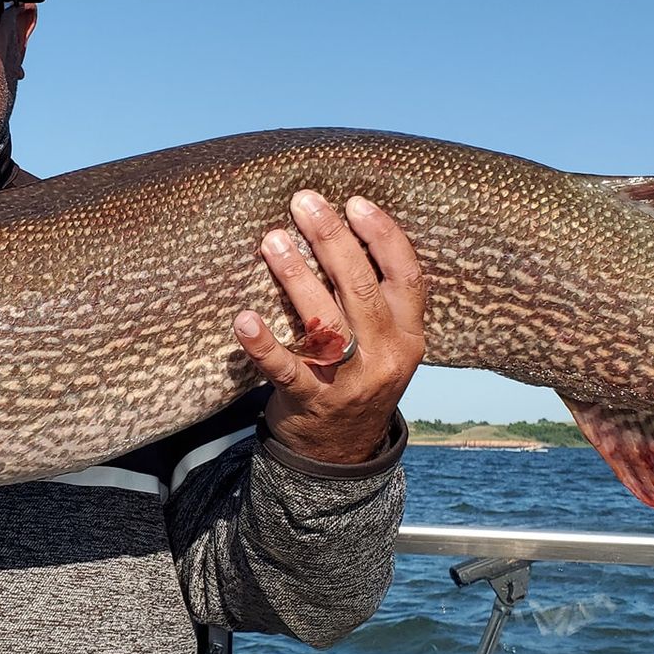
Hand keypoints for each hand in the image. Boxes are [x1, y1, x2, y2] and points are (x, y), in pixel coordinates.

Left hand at [234, 192, 427, 465]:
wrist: (342, 451)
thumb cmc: (360, 375)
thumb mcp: (386, 342)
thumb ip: (377, 297)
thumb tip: (345, 226)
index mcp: (410, 335)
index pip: (406, 276)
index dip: (383, 236)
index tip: (355, 202)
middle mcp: (385, 356)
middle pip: (360, 289)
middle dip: (331, 240)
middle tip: (303, 203)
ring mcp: (349, 381)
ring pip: (324, 322)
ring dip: (296, 276)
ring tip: (272, 241)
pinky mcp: (310, 400)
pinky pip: (286, 369)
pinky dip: (263, 344)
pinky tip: (244, 320)